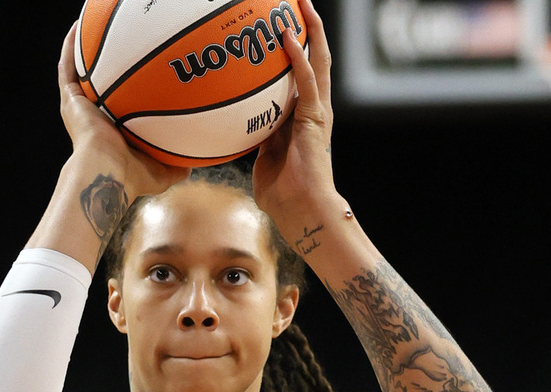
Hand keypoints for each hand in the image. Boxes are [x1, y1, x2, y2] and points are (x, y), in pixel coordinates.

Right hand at [57, 22, 188, 200]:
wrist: (107, 174)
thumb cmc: (132, 177)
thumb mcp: (162, 172)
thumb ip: (177, 167)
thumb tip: (194, 163)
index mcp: (111, 131)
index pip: (119, 105)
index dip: (127, 90)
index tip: (141, 74)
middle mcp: (94, 116)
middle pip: (100, 84)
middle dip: (107, 65)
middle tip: (119, 44)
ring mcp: (80, 107)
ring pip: (79, 71)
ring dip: (83, 50)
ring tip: (90, 26)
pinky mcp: (70, 100)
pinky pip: (68, 68)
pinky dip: (70, 48)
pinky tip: (77, 27)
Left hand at [251, 0, 337, 230]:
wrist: (303, 211)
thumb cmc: (282, 193)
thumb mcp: (262, 160)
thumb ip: (254, 140)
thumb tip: (233, 130)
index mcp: (301, 117)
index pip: (298, 74)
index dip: (292, 49)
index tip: (278, 25)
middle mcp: (313, 108)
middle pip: (314, 58)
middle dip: (306, 27)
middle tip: (297, 1)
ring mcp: (317, 111)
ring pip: (317, 60)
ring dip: (310, 29)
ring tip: (301, 2)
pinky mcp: (316, 118)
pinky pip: (306, 81)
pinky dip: (297, 57)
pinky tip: (286, 35)